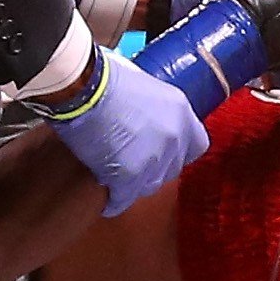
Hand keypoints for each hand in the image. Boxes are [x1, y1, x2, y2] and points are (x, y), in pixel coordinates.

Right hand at [45, 48, 208, 215]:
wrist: (82, 88)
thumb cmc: (104, 78)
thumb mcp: (143, 85)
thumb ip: (153, 108)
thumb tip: (144, 119)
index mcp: (180, 112)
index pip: (197, 145)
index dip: (179, 152)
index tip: (164, 153)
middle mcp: (174, 138)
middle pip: (172, 169)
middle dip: (154, 170)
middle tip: (133, 165)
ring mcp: (154, 159)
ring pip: (150, 186)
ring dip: (135, 185)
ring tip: (118, 181)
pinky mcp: (129, 176)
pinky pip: (124, 199)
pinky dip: (114, 201)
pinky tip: (107, 202)